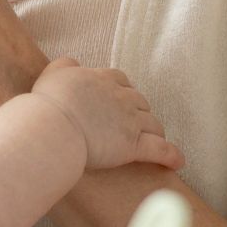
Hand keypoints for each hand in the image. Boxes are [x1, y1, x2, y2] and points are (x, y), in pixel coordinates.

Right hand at [32, 57, 184, 172]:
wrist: (52, 127)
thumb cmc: (48, 103)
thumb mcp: (53, 73)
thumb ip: (66, 66)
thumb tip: (74, 64)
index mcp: (102, 79)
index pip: (120, 80)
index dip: (121, 91)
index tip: (117, 99)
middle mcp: (121, 97)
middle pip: (140, 101)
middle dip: (138, 111)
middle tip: (132, 123)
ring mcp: (130, 121)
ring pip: (152, 123)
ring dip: (154, 130)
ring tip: (153, 140)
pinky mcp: (133, 145)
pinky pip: (160, 150)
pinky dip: (171, 155)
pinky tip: (178, 162)